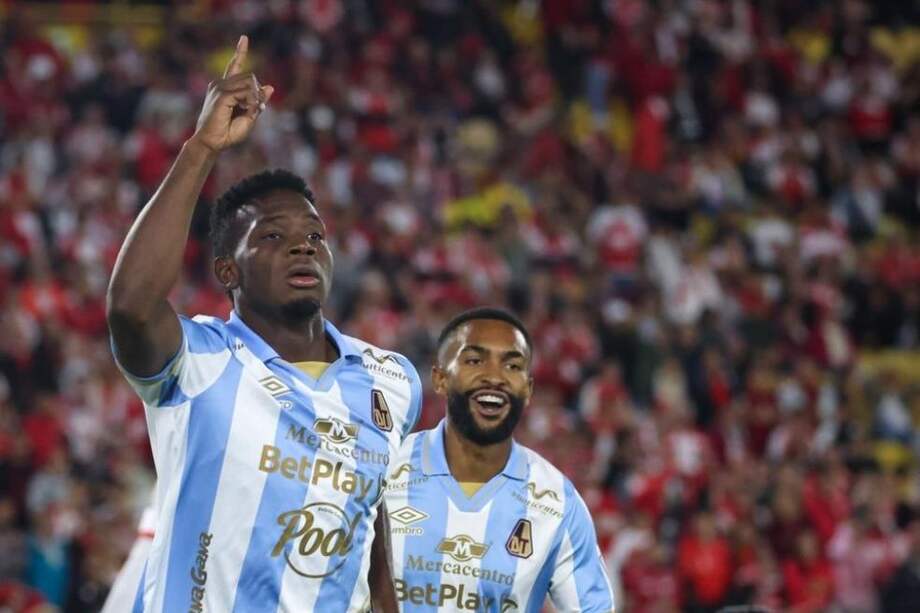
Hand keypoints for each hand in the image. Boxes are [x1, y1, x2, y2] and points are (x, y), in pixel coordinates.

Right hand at [190, 35, 273, 152]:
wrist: (212, 143)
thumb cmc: (228, 132)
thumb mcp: (249, 116)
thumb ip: (258, 101)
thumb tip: (270, 86)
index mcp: (226, 87)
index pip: (234, 65)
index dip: (240, 51)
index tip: (244, 38)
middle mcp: (220, 84)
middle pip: (250, 77)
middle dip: (257, 93)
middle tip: (254, 110)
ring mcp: (219, 88)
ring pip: (249, 84)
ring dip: (254, 99)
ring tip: (246, 112)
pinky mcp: (222, 96)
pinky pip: (245, 93)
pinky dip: (250, 102)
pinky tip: (244, 110)